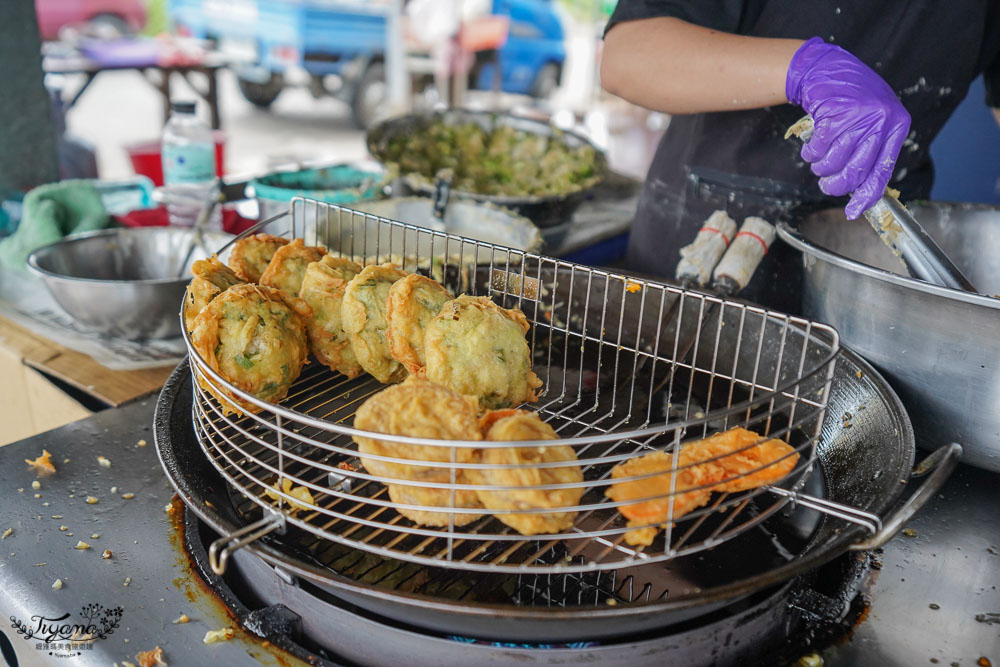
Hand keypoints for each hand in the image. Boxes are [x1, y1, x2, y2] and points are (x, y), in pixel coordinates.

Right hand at [786, 37, 910, 218]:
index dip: (866, 195)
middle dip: (836, 184)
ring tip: (818, 162)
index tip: (854, 211)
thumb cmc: (851, 100)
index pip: (882, 170)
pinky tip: (811, 148)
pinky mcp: (833, 114)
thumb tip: (862, 190)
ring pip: (834, 162)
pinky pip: (818, 149)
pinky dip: (810, 153)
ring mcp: (856, 117)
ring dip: (820, 168)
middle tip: (826, 185)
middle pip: (855, 171)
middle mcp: (880, 121)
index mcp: (896, 126)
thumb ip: (873, 150)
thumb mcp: (873, 122)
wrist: (828, 69)